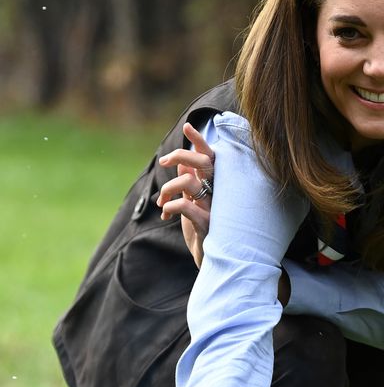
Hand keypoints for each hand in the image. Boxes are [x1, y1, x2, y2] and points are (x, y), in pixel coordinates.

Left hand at [157, 121, 214, 266]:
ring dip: (169, 189)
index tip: (188, 126)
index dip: (200, 141)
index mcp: (215, 185)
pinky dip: (171, 206)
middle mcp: (219, 193)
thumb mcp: (192, 201)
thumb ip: (189, 180)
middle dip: (180, 158)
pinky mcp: (209, 224)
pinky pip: (186, 206)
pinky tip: (165, 213)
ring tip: (161, 202)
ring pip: (190, 183)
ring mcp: (215, 208)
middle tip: (164, 162)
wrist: (208, 260)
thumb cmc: (200, 229)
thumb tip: (182, 160)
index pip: (211, 156)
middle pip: (204, 163)